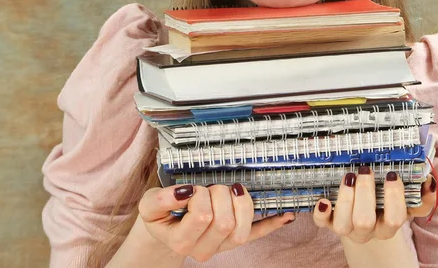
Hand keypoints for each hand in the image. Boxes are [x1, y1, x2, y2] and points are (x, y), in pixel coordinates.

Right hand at [138, 183, 294, 261]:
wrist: (164, 230)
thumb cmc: (161, 214)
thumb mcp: (150, 204)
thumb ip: (162, 199)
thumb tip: (185, 191)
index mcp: (182, 240)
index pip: (203, 215)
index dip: (201, 195)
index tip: (193, 189)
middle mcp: (204, 248)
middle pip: (225, 222)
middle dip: (220, 195)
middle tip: (210, 188)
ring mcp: (223, 246)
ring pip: (242, 229)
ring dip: (239, 203)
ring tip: (228, 192)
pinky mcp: (236, 240)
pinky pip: (257, 234)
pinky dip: (273, 224)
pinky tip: (287, 216)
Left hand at [312, 167, 436, 243]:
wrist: (366, 217)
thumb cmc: (387, 204)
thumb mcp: (407, 201)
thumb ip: (422, 195)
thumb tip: (429, 181)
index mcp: (388, 224)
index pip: (395, 218)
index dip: (393, 198)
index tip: (392, 175)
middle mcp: (367, 229)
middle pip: (365, 221)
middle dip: (364, 193)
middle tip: (365, 170)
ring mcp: (347, 227)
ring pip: (343, 224)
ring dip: (345, 199)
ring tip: (348, 176)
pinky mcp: (329, 222)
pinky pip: (321, 224)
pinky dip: (321, 213)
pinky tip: (323, 200)